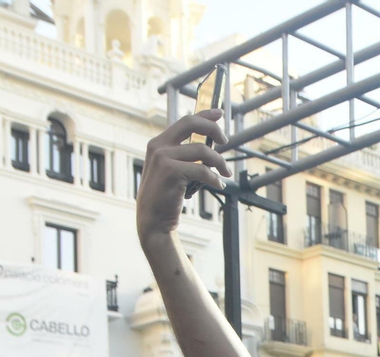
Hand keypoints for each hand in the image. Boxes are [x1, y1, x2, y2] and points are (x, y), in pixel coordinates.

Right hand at [136, 111, 231, 244]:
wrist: (153, 220)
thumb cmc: (165, 196)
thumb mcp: (171, 170)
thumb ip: (183, 156)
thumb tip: (209, 145)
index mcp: (158, 143)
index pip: (184, 121)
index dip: (204, 114)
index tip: (219, 113)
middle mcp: (159, 146)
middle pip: (191, 123)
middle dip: (213, 128)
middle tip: (225, 141)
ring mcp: (163, 157)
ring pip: (203, 150)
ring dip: (220, 162)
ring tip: (226, 174)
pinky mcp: (171, 171)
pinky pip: (202, 170)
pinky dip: (214, 178)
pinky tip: (219, 184)